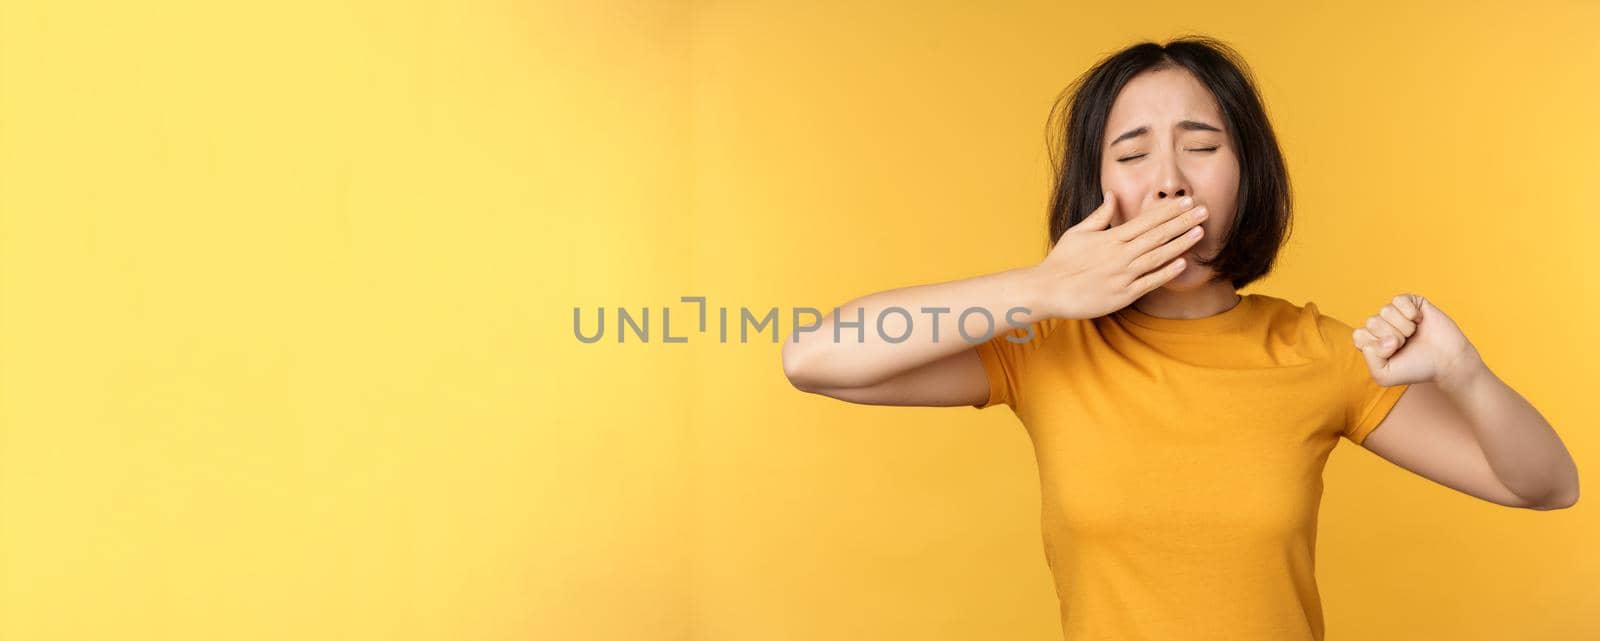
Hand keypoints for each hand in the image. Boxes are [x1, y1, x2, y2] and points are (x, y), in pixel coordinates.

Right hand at [1027, 191, 1207, 319]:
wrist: (1047, 290)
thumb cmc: (1061, 261)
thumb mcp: (1078, 232)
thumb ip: (1100, 215)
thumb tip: (1112, 195)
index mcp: (1111, 238)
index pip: (1146, 220)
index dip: (1169, 211)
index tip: (1186, 202)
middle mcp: (1120, 255)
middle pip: (1158, 235)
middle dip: (1183, 222)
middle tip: (1204, 211)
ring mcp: (1123, 275)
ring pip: (1158, 256)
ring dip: (1181, 243)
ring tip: (1200, 232)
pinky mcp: (1123, 295)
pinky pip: (1150, 282)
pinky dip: (1167, 272)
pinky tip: (1182, 263)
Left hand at [1352, 293, 1483, 387]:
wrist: (1447, 361)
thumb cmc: (1416, 368)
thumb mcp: (1384, 375)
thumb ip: (1370, 360)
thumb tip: (1383, 337)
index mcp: (1370, 340)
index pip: (1359, 335)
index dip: (1377, 347)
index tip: (1393, 354)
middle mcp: (1380, 325)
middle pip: (1372, 322)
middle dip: (1392, 337)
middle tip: (1406, 344)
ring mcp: (1395, 313)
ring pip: (1385, 311)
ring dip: (1403, 327)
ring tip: (1413, 334)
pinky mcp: (1411, 302)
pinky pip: (1399, 300)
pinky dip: (1410, 313)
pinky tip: (1419, 321)